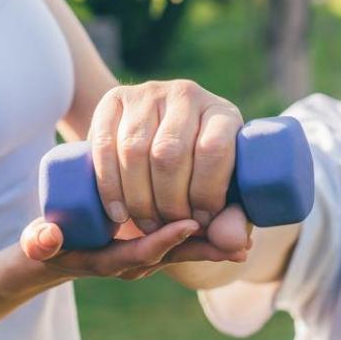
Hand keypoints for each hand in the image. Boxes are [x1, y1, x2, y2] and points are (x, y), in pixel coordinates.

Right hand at [19, 213, 248, 280]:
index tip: (190, 225)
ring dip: (213, 240)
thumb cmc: (46, 246)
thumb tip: (46, 238)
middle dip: (207, 249)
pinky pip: (183, 239)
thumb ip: (39, 240)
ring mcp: (144, 252)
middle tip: (241, 243)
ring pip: (183, 248)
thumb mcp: (39, 244)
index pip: (142, 252)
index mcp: (111, 261)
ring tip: (246, 234)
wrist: (52, 256)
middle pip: (175, 255)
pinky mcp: (151, 240)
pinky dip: (207, 231)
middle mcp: (133, 261)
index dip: (166, 240)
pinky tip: (231, 219)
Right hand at [87, 81, 249, 252]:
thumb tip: (236, 246)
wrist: (157, 139)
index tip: (200, 222)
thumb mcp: (223, 193)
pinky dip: (109, 186)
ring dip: (138, 198)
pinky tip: (119, 213)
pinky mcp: (113, 100)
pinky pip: (104, 145)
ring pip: (135, 150)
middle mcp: (186, 94)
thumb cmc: (200, 174)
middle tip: (168, 228)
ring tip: (146, 224)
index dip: (205, 193)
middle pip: (170, 153)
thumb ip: (231, 220)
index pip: (213, 150)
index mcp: (222, 113)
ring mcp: (147, 93)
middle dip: (168, 202)